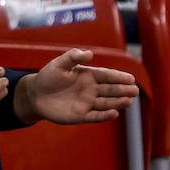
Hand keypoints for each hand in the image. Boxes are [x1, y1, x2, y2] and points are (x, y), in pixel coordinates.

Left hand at [15, 48, 139, 125]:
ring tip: (128, 101)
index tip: (131, 78)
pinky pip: (96, 116)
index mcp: (87, 76)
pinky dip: (105, 115)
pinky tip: (114, 113)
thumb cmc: (47, 77)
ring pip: (106, 103)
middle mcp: (90, 89)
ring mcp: (87, 103)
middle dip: (123, 90)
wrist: (35, 95)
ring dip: (118, 102)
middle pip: (110, 90)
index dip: (119, 77)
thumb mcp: (59, 64)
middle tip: (134, 90)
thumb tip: (90, 53)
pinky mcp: (81, 115)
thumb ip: (73, 57)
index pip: (106, 76)